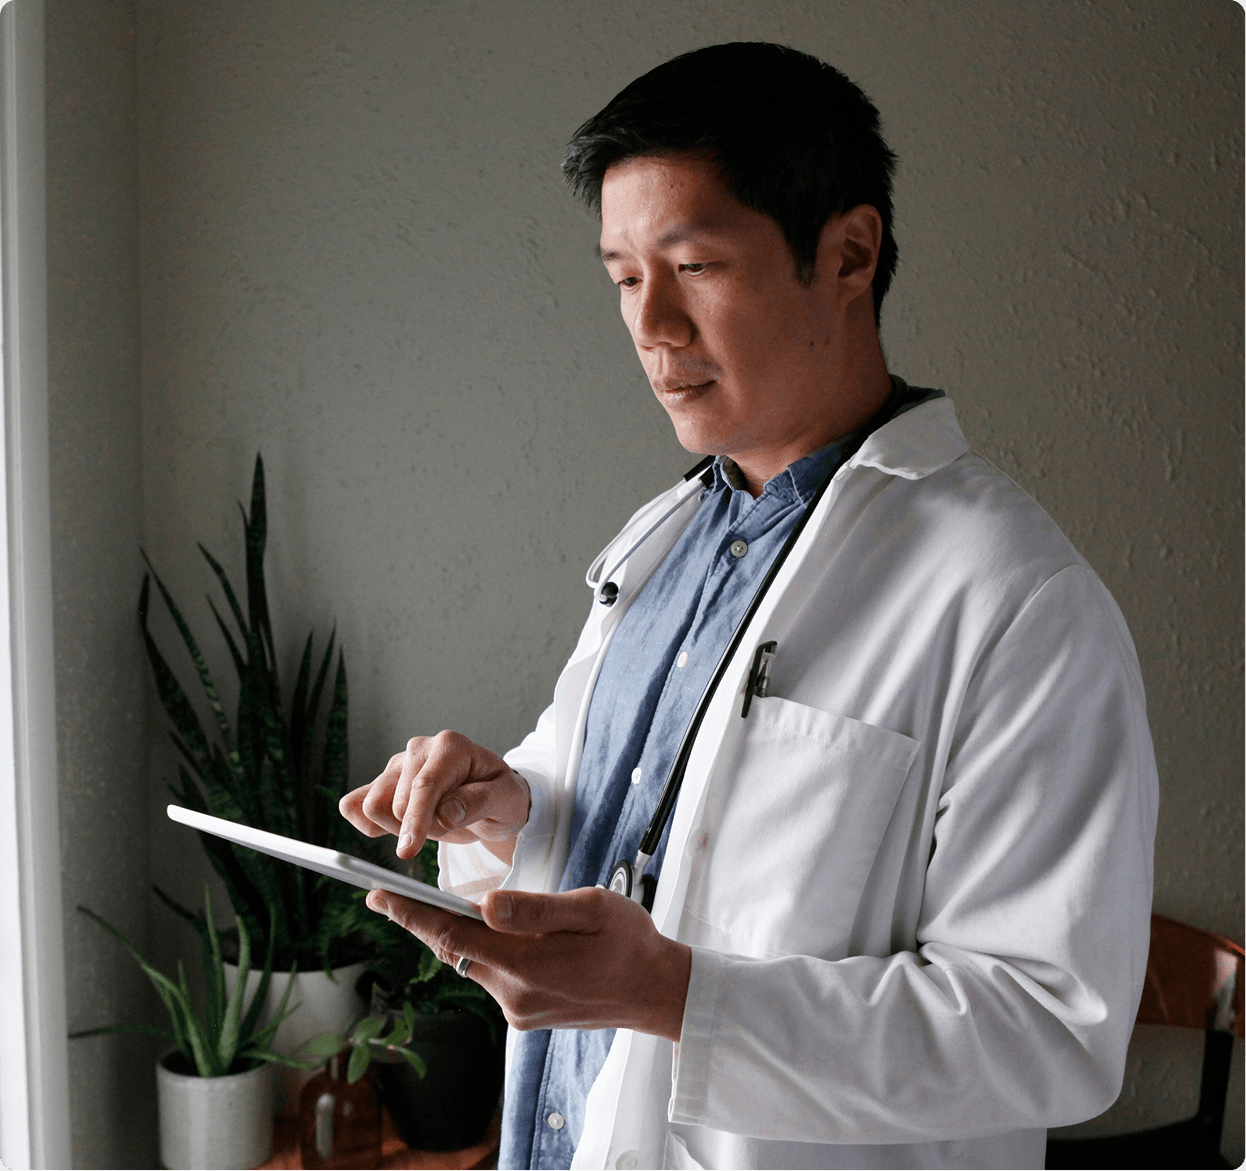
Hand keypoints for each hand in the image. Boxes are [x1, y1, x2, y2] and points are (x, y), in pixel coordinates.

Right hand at [339, 730, 529, 861]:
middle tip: (450, 825)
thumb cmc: (499, 795)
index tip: (408, 851)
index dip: (415, 820)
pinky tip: (400, 828)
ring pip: (372, 807)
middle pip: (394, 803)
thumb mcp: (506, 801)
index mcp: (450, 747)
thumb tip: (445, 813)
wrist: (490, 795)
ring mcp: (397, 765)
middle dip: (421, 828)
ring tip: (432, 822)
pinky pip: (354, 806)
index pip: (424, 786)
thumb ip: (478, 803)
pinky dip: (370, 824)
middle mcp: (419, 749)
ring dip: (400, 828)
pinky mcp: (382, 782)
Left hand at [364, 885, 691, 1041]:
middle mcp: (515, 993)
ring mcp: (519, 1009)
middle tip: (385, 895)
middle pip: (456, 950)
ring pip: (474, 963)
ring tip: (439, 906)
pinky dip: (487, 952)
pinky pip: (493, 976)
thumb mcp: (589, 908)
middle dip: (423, 921)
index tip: (376, 896)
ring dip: (459, 935)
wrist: (658, 992)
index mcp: (528, 963)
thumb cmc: (629, 942)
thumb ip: (535, 909)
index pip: (454, 935)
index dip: (411, 915)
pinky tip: (497, 934)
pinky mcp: (526, 1015)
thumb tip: (486, 904)